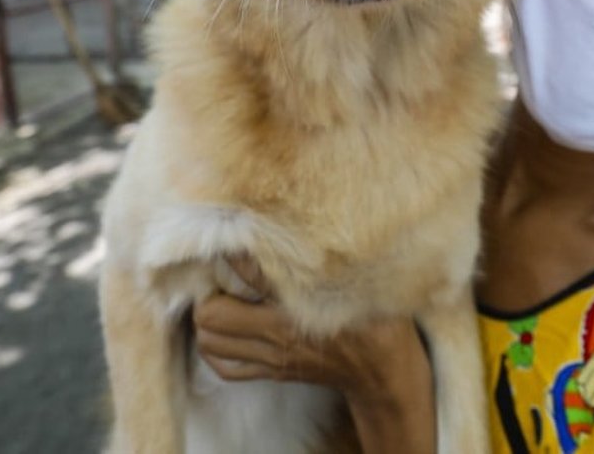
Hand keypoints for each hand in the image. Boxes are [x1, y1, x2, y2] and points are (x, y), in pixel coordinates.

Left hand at [191, 256, 436, 452]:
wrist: (384, 371)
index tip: (236, 235)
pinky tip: (228, 329)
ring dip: (209, 319)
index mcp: (299, 309)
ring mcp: (272, 358)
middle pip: (211, 315)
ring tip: (223, 297)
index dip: (236, 251)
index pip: (249, 273)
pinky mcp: (273, 372)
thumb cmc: (376, 318)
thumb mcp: (358, 282)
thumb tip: (298, 222)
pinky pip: (225, 369)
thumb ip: (327, 256)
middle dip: (209, 290)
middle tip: (223, 273)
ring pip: (210, 342)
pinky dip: (217, 350)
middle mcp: (278, 336)